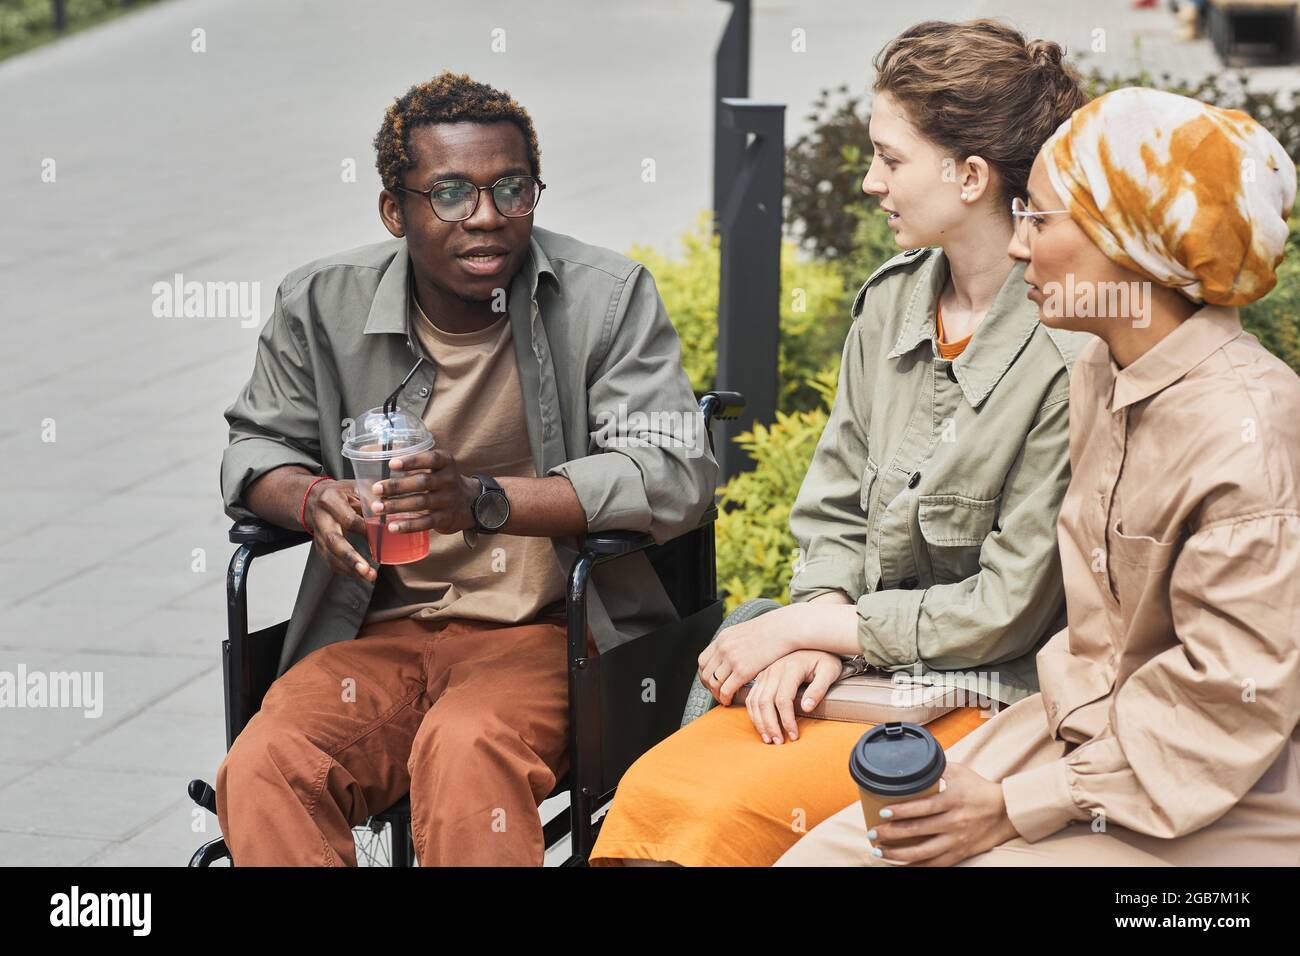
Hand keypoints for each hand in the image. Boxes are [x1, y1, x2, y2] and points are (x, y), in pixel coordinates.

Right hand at [304, 479, 374, 581]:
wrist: (314, 498)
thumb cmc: (341, 492)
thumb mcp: (356, 487)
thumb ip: (372, 500)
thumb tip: (390, 515)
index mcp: (331, 500)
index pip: (349, 519)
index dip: (366, 530)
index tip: (382, 537)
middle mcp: (321, 519)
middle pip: (334, 541)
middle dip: (351, 557)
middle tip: (366, 570)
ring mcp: (318, 534)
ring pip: (330, 555)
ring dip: (350, 569)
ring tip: (368, 577)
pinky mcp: (319, 546)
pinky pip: (330, 561)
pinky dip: (345, 570)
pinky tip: (360, 576)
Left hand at [369, 448, 479, 534]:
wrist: (469, 502)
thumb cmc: (440, 479)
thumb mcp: (435, 466)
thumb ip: (410, 460)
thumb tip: (366, 452)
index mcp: (446, 462)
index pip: (431, 459)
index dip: (412, 461)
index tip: (391, 464)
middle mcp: (449, 480)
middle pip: (422, 482)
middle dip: (397, 486)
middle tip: (376, 489)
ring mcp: (448, 500)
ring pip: (421, 503)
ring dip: (397, 506)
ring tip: (377, 508)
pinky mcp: (446, 518)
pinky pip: (426, 523)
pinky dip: (408, 525)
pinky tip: (392, 527)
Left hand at [698, 605, 798, 705]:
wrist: (784, 629)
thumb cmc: (771, 631)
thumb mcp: (745, 632)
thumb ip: (734, 643)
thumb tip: (731, 655)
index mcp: (723, 638)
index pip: (703, 661)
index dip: (705, 675)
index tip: (712, 682)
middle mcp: (723, 648)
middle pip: (706, 674)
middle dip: (710, 687)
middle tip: (718, 694)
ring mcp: (732, 659)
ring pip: (714, 684)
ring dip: (717, 694)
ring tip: (725, 699)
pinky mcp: (743, 670)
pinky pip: (726, 689)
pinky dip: (725, 698)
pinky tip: (731, 700)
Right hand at [744, 650, 841, 744]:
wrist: (814, 641)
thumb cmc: (824, 658)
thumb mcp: (829, 671)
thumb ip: (819, 689)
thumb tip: (807, 707)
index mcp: (791, 667)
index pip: (783, 700)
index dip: (787, 720)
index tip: (794, 735)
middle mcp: (774, 669)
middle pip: (765, 702)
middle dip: (770, 725)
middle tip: (778, 742)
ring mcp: (766, 672)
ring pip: (755, 701)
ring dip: (759, 722)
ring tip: (769, 738)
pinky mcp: (762, 676)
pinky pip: (751, 696)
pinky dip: (753, 713)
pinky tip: (761, 725)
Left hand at [869, 761, 1018, 865]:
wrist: (1006, 812)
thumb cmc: (979, 789)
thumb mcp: (959, 771)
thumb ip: (936, 767)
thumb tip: (912, 760)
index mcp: (953, 801)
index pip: (923, 807)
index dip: (901, 811)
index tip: (883, 812)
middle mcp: (954, 823)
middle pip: (918, 831)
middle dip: (892, 834)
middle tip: (873, 834)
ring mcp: (957, 841)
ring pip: (924, 853)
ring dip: (899, 854)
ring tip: (880, 852)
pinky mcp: (960, 853)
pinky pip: (936, 864)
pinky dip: (917, 867)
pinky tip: (901, 866)